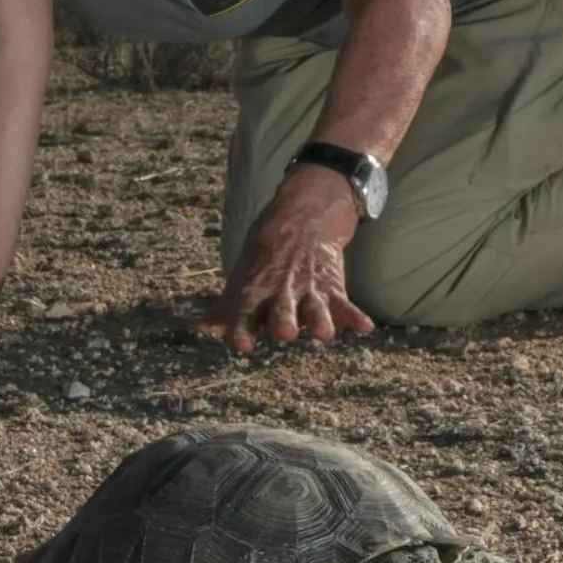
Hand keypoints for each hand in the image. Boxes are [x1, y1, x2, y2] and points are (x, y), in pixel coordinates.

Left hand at [195, 170, 375, 353]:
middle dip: (284, 321)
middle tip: (285, 333)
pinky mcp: (332, 286)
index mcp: (255, 290)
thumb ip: (227, 306)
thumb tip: (198, 327)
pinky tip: (365, 327)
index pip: (245, 312)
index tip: (241, 345)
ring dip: (320, 320)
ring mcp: (308, 289)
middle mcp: (281, 291)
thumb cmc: (266, 253)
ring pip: (315, 308)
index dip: (242, 329)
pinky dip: (355, 316)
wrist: (304, 216)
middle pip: (282, 311)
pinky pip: (345, 304)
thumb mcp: (243, 274)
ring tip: (325, 334)